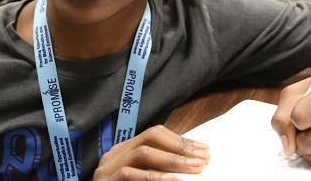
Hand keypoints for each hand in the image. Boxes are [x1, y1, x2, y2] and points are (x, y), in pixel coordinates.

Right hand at [93, 125, 209, 179]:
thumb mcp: (142, 178)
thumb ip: (157, 169)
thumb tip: (191, 161)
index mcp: (123, 151)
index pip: (154, 134)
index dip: (180, 140)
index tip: (203, 149)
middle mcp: (114, 155)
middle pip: (150, 138)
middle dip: (180, 147)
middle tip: (204, 158)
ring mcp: (107, 168)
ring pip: (142, 153)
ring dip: (172, 160)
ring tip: (195, 168)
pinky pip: (129, 175)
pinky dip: (154, 178)